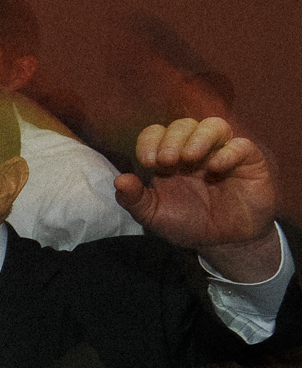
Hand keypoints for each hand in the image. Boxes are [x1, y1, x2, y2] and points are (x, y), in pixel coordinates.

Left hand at [113, 117, 279, 274]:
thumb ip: (135, 199)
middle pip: (183, 125)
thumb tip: (119, 181)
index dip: (150, 141)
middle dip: (172, 139)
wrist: (223, 242)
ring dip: (199, 137)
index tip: (147, 161)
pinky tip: (215, 166)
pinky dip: (228, 152)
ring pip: (213, 126)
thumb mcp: (154, 215)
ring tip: (189, 157)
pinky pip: (241, 145)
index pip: (156, 133)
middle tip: (166, 161)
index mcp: (169, 158)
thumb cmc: (187, 223)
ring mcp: (222, 152)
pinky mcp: (248, 161)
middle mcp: (195, 149)